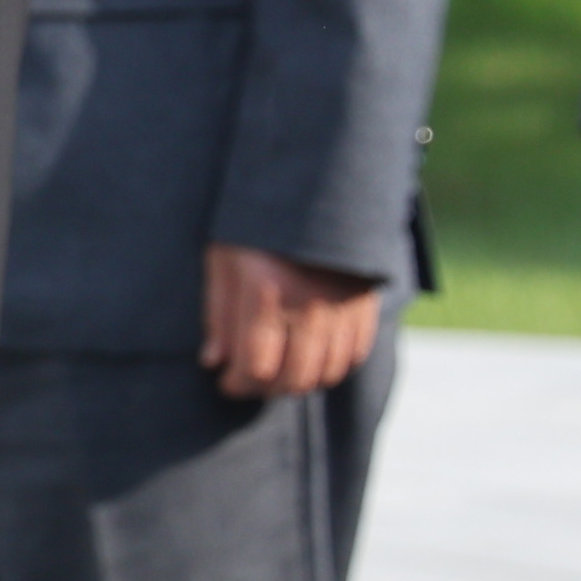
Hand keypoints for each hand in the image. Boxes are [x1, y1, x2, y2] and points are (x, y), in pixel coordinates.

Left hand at [201, 244, 380, 400]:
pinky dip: (332, 366)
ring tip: (277, 370)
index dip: (237, 383)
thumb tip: (214, 362)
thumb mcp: (222, 260)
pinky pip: (355, 354)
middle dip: (266, 389)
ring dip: (300, 381)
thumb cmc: (256, 226)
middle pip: (294, 377)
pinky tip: (310, 357)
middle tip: (250, 381)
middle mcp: (309, 304)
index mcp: (266, 292)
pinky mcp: (366, 303)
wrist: (312, 191)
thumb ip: (218, 314)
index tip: (226, 382)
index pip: (255, 366)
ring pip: (327, 372)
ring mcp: (343, 306)